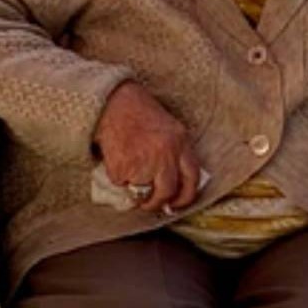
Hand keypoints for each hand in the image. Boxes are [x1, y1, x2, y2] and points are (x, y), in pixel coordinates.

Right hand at [93, 81, 200, 213]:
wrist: (115, 103)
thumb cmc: (141, 116)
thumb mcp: (170, 131)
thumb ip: (176, 155)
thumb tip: (175, 187)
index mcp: (182, 143)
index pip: (193, 178)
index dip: (186, 197)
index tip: (176, 204)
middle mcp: (166, 153)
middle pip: (168, 191)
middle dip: (158, 202)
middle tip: (149, 203)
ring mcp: (145, 161)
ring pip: (142, 191)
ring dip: (134, 188)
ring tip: (129, 170)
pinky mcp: (124, 166)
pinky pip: (121, 183)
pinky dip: (117, 177)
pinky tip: (117, 158)